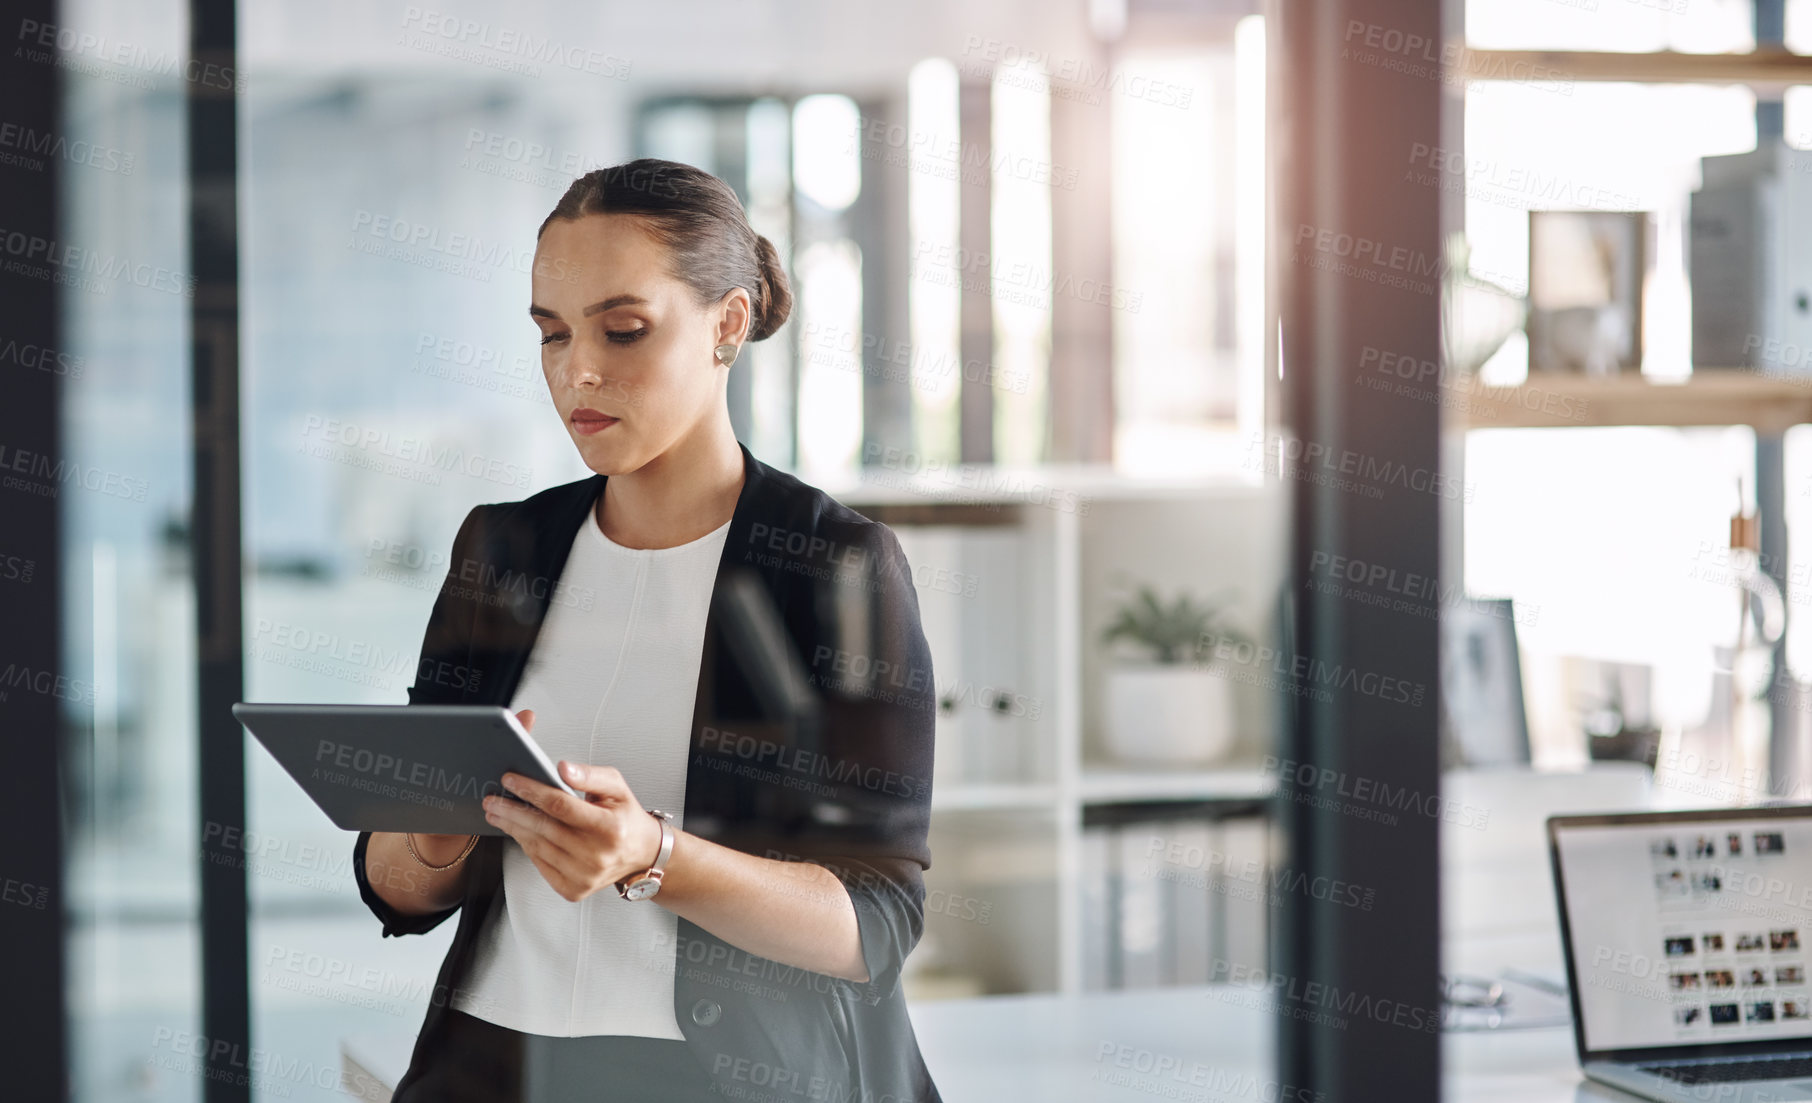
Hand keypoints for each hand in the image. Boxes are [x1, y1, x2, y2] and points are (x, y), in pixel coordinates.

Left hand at [482, 710, 664, 901]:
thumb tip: (562, 768)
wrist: (640, 855)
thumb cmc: (625, 817)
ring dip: (514, 828)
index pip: (560, 806)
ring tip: (498, 813)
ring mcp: (584, 876)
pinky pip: (540, 864)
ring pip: (538, 847)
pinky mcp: (573, 890)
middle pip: (543, 828)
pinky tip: (518, 832)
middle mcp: (597, 855)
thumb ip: (590, 776)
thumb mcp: (617, 788)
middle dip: (512, 811)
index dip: (532, 791)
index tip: (510, 780)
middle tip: (492, 799)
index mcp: (610, 827)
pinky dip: (527, 846)